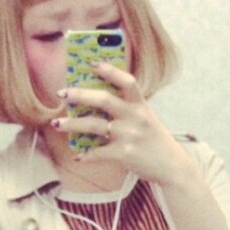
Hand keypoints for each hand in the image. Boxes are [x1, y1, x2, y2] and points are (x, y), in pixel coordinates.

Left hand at [53, 63, 193, 188]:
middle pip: (104, 100)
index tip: (91, 63)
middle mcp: (135, 117)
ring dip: (72, 124)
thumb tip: (95, 101)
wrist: (172, 166)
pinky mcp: (125, 154)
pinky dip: (87, 155)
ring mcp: (130, 135)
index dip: (109, 71)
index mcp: (140, 105)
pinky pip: (99, 152)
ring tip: (57, 123)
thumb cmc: (154, 141)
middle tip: (62, 94)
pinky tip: (78, 156)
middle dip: (80, 95)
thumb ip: (127, 108)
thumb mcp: (146, 118)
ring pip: (94, 125)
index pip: (127, 81)